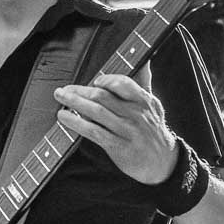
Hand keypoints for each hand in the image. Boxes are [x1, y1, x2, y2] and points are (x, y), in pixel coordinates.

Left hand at [53, 66, 177, 185]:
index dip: (106, 80)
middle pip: (103, 97)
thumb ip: (144, 83)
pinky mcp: (117, 146)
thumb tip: (143, 61)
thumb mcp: (153, 105)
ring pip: (96, 112)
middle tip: (64, 89)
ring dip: (74, 103)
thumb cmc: (153, 131)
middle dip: (80, 90)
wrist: (163, 162)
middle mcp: (135, 114)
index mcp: (144, 101)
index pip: (123, 84)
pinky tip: (64, 118)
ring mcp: (125, 131)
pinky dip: (76, 123)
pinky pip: (93, 132)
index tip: (94, 80)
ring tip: (60, 97)